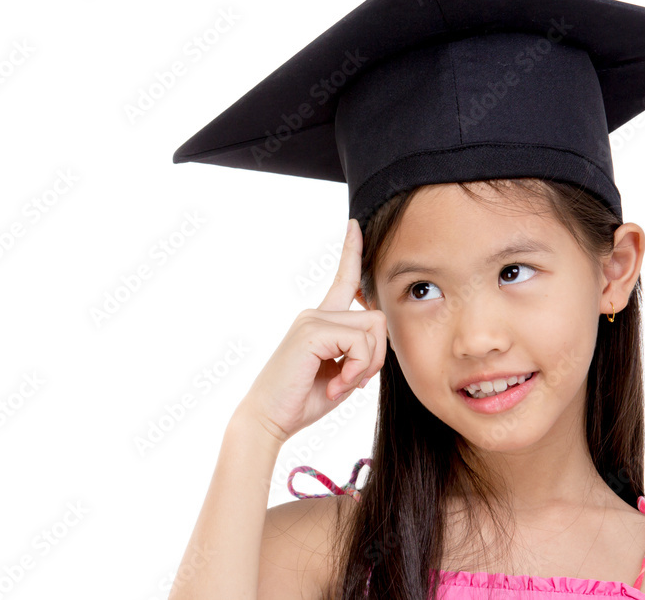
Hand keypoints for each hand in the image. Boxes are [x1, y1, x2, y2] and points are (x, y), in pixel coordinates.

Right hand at [236, 218, 386, 445]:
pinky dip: (356, 369)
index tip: (353, 225)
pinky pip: (360, 343)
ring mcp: (312, 320)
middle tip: (353, 383)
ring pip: (372, 330)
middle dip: (376, 356)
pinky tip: (334, 386)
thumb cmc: (301, 401)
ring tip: (339, 386)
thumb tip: (376, 340)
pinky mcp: (312, 331)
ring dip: (366, 366)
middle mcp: (315, 314)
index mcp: (319, 321)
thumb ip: (358, 354)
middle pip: (376, 318)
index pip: (342, 280)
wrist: (267, 419)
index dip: (350, 252)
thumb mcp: (340, 374)